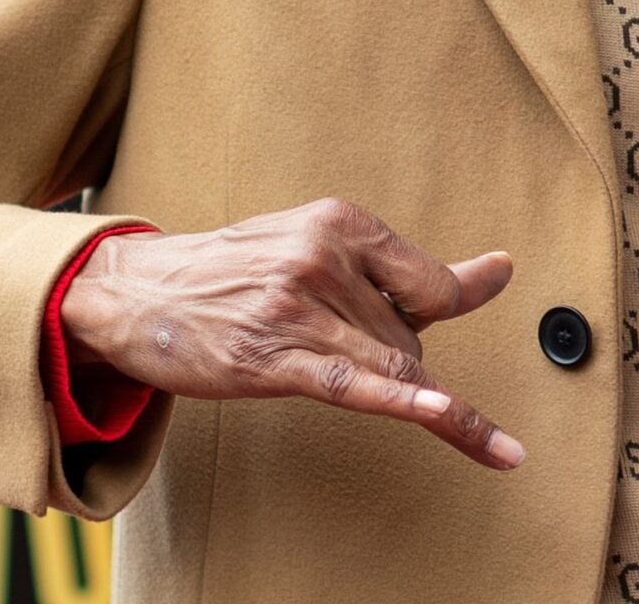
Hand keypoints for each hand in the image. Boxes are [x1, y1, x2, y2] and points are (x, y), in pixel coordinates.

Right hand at [56, 198, 522, 467]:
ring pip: (391, 367)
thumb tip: (502, 271)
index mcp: (341, 221)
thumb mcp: (320, 244)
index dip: (438, 313)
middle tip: (327, 338)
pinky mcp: (273, 360)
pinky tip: (452, 417)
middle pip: (410, 336)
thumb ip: (409, 269)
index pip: (434, 285)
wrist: (136, 292)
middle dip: (388, 353)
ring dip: (377, 385)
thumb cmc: (239, 272)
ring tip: (315, 357)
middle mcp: (324, 258)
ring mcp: (299, 310)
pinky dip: (412, 404)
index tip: (449, 308)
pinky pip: (358, 387)